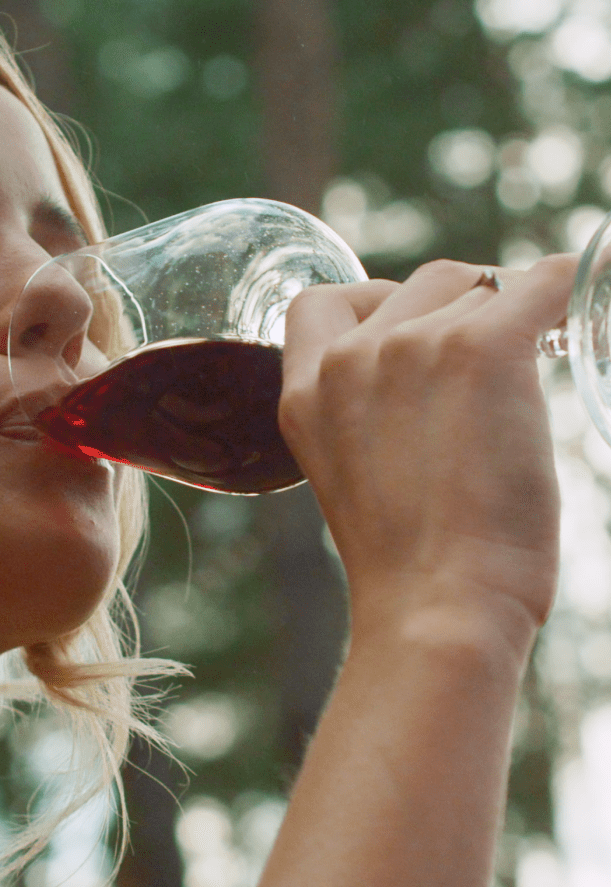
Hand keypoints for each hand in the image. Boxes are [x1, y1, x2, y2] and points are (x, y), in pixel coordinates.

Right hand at [280, 255, 576, 638]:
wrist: (439, 603)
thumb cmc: (410, 565)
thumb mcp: (352, 478)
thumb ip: (366, 420)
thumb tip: (430, 390)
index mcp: (305, 395)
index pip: (321, 303)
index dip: (375, 302)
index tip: (414, 329)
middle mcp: (349, 360)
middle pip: (419, 283)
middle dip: (463, 306)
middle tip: (501, 357)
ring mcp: (410, 347)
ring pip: (482, 288)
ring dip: (513, 316)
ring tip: (540, 364)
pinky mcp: (481, 349)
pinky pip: (543, 282)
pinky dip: (569, 286)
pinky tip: (581, 300)